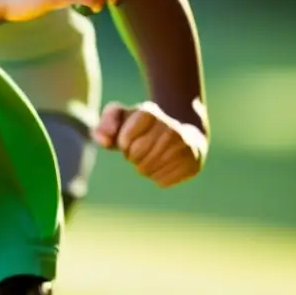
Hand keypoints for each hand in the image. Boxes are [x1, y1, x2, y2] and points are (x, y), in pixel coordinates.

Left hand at [93, 100, 207, 187]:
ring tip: (152, 157)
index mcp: (150, 112)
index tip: (130, 138)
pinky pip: (162, 181)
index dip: (123, 143)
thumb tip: (102, 139)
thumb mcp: (123, 117)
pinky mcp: (193, 165)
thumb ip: (106, 123)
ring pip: (148, 170)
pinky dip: (157, 177)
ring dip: (144, 168)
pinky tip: (165, 164)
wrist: (182, 134)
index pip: (124, 140)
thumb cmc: (144, 127)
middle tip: (141, 150)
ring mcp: (184, 146)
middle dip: (132, 156)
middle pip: (136, 156)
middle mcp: (170, 127)